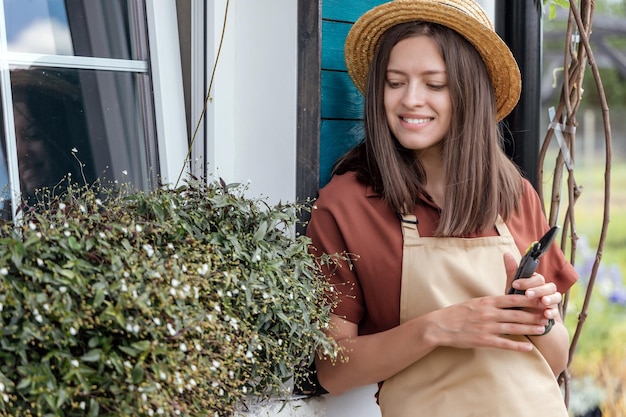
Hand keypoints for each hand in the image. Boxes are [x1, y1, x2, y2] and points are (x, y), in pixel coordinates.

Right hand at [426, 252, 557, 351]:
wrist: (440, 326)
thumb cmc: (457, 313)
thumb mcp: (474, 302)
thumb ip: (491, 302)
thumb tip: (506, 301)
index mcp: (487, 302)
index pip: (513, 298)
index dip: (530, 300)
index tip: (541, 300)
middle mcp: (489, 313)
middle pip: (518, 314)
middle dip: (535, 315)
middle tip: (548, 316)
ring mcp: (487, 327)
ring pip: (514, 328)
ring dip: (531, 329)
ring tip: (543, 329)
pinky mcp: (484, 340)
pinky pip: (505, 343)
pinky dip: (518, 346)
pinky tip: (528, 347)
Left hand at [504, 252, 561, 321]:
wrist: (523, 322)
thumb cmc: (517, 303)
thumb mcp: (512, 289)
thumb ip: (512, 273)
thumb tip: (507, 253)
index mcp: (536, 283)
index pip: (537, 278)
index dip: (527, 281)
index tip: (515, 284)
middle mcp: (545, 291)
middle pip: (549, 286)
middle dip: (538, 290)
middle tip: (527, 295)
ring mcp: (551, 302)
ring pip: (556, 296)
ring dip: (550, 299)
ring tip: (542, 302)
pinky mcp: (553, 313)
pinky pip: (556, 311)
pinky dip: (552, 312)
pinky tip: (546, 314)